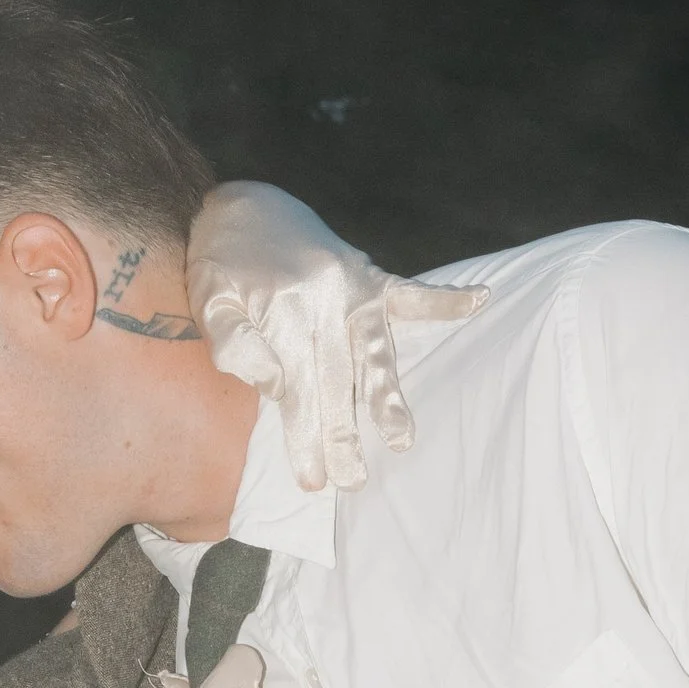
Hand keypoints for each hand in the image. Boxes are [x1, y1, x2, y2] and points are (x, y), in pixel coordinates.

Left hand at [187, 181, 487, 492]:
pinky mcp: (370, 276)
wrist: (244, 206)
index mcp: (283, 313)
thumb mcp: (208, 300)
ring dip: (388, 396)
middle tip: (351, 482)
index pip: (297, 388)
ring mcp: (353, 289)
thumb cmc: (222, 264)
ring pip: (375, 350)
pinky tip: (481, 300)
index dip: (304, 435)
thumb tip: (271, 383)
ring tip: (400, 438)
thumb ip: (233, 342)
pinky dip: (445, 299)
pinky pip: (410, 292)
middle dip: (344, 435)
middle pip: (338, 381)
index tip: (311, 481)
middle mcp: (324, 302)